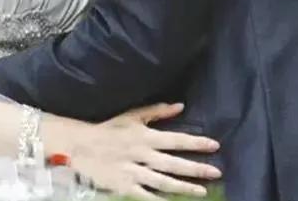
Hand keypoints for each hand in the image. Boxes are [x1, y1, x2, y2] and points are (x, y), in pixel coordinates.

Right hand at [69, 103, 221, 199]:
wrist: (81, 146)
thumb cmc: (109, 128)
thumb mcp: (132, 115)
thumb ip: (157, 111)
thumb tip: (180, 106)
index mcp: (145, 135)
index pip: (175, 139)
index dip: (195, 143)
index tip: (214, 145)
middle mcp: (142, 154)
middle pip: (173, 163)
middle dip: (196, 168)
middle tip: (216, 172)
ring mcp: (134, 171)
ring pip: (164, 182)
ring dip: (184, 186)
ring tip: (202, 191)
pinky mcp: (125, 186)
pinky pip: (146, 196)